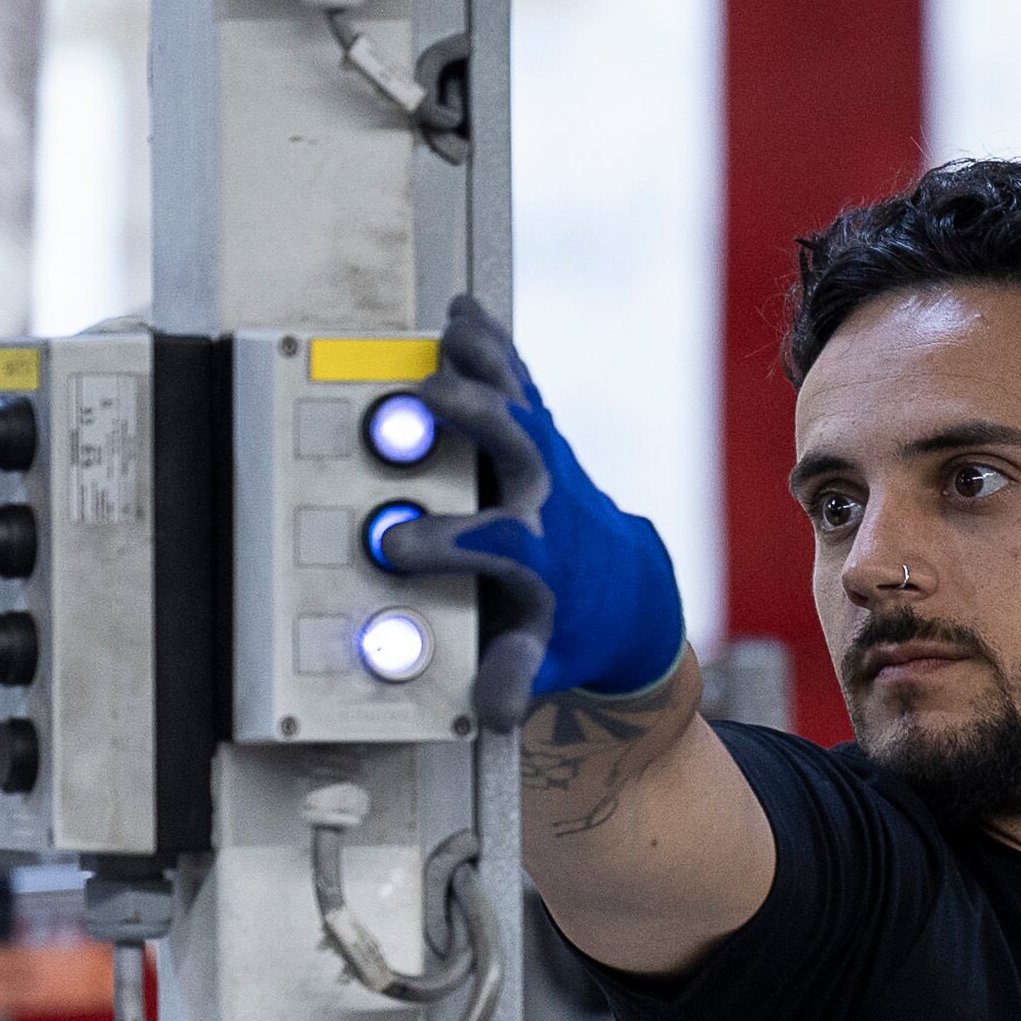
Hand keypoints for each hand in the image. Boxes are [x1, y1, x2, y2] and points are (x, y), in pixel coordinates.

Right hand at [374, 295, 689, 722]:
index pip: (493, 544)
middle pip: (516, 449)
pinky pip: (515, 379)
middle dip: (473, 423)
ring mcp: (546, 457)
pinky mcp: (540, 429)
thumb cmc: (568, 622)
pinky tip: (462, 308)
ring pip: (517, 400)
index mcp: (542, 557)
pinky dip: (490, 342)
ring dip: (485, 363)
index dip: (444, 545)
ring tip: (450, 329)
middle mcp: (547, 497)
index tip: (395, 547)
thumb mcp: (545, 658)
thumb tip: (495, 712)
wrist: (625, 590)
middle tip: (425, 399)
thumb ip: (516, 678)